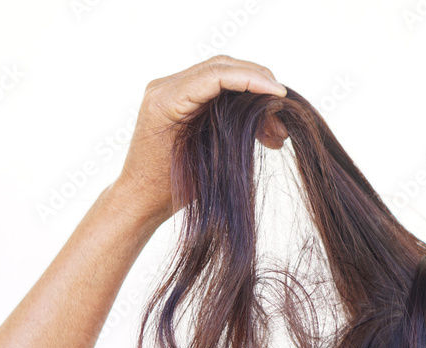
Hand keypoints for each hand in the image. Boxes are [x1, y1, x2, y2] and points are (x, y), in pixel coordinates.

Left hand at [110, 55, 288, 230]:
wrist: (141, 200)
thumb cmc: (167, 190)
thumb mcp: (203, 162)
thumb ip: (232, 133)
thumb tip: (269, 116)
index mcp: (166, 100)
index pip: (216, 74)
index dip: (253, 79)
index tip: (281, 94)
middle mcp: (165, 87)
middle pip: (222, 68)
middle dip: (259, 85)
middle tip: (283, 111)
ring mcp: (172, 92)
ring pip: (224, 78)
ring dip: (254, 100)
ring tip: (278, 132)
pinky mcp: (181, 101)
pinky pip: (217, 93)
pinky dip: (243, 109)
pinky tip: (264, 134)